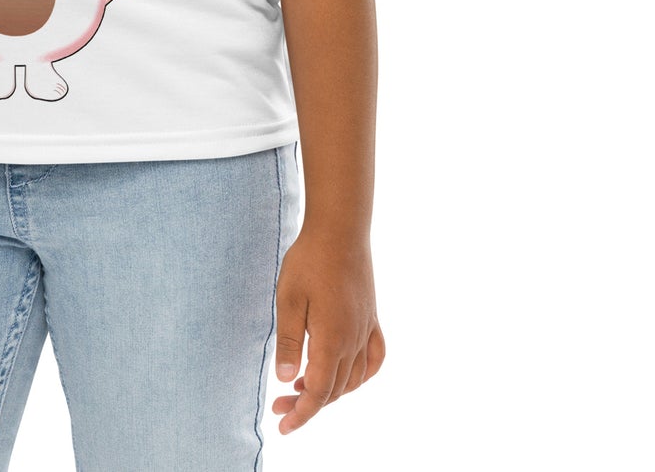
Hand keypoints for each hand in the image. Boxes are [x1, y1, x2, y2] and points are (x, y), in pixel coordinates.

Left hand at [270, 226, 385, 434]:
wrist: (340, 230)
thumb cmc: (309, 261)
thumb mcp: (288, 299)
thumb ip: (288, 341)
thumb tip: (285, 380)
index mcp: (331, 340)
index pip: (318, 392)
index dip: (301, 414)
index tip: (283, 426)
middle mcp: (353, 341)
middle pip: (334, 389)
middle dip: (307, 404)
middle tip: (279, 404)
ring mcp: (366, 329)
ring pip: (353, 379)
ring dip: (331, 391)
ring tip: (302, 388)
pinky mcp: (371, 317)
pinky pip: (375, 358)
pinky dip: (363, 375)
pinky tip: (349, 375)